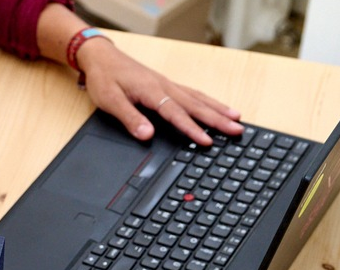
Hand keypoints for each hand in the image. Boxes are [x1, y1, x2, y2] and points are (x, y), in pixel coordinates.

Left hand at [76, 37, 243, 145]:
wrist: (102, 57)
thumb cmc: (104, 78)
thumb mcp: (110, 101)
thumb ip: (129, 118)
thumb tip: (147, 135)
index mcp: (151, 91)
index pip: (175, 114)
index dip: (192, 129)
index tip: (207, 141)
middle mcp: (164, 86)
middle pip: (196, 105)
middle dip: (218, 119)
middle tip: (238, 130)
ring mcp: (168, 84)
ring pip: (198, 98)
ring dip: (218, 109)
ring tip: (237, 119)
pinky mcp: (167, 85)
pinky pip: (193, 94)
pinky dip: (208, 101)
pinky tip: (218, 107)